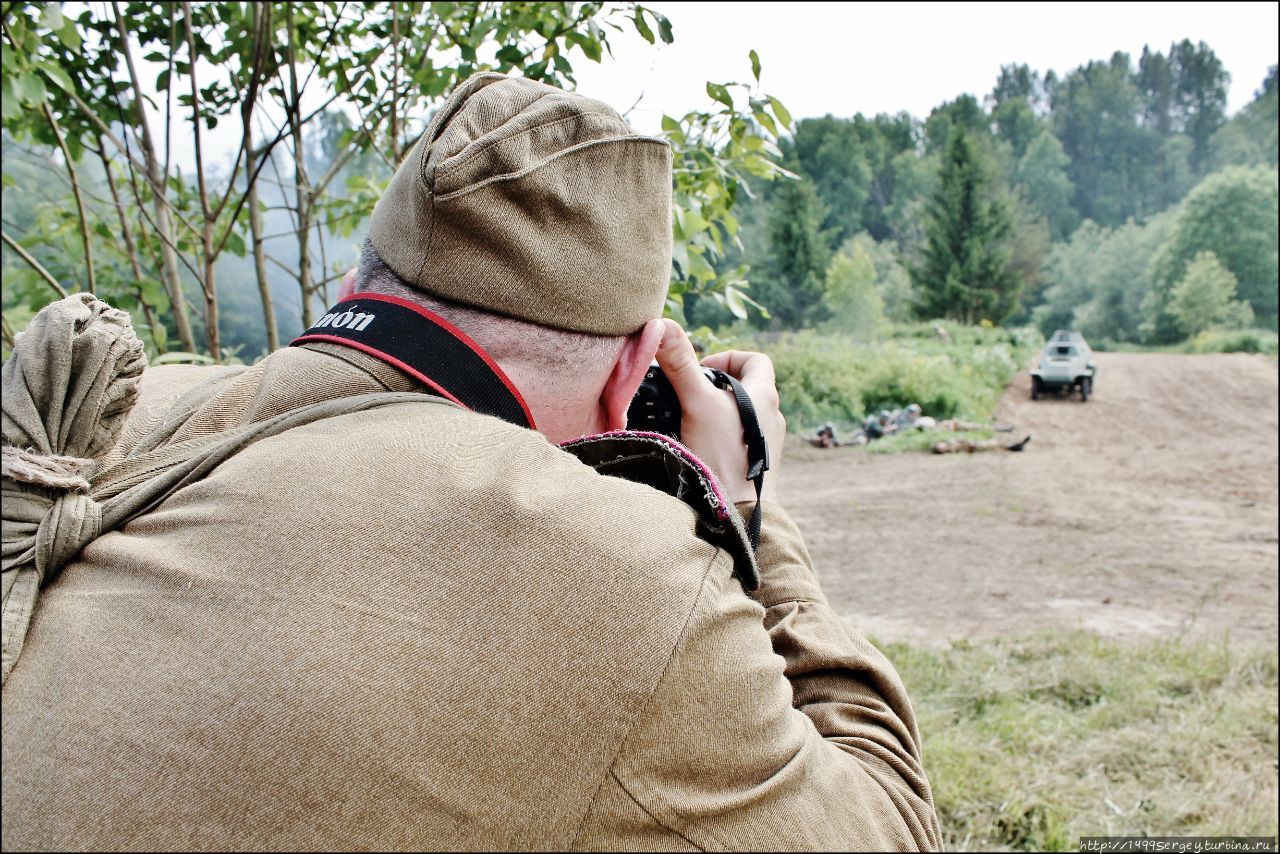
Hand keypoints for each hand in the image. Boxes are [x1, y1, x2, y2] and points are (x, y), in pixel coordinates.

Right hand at [654, 320, 785, 504]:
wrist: (735, 513)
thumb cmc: (722, 455)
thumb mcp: (696, 403)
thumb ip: (679, 364)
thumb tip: (661, 324)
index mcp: (765, 395)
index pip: (755, 359)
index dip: (728, 358)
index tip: (701, 371)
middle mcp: (772, 417)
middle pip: (745, 387)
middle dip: (716, 388)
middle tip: (689, 397)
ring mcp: (766, 444)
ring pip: (740, 415)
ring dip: (717, 413)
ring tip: (691, 423)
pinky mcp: (757, 466)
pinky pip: (739, 440)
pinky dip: (720, 437)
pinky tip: (700, 448)